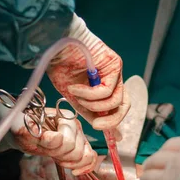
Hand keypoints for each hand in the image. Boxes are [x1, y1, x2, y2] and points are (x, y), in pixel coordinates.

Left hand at [0, 99, 96, 175]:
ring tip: (55, 157)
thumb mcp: (24, 129)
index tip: (41, 142)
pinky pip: (91, 160)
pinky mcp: (80, 147)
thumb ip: (37, 132)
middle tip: (47, 151)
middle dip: (59, 155)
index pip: (67, 141)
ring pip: (84, 157)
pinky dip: (85, 167)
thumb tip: (56, 138)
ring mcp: (80, 136)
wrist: (23, 132)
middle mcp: (76, 125)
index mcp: (64, 117)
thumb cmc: (22, 127)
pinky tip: (74, 171)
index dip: (53, 147)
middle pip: (76, 151)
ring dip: (68, 162)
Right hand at [47, 15, 129, 130]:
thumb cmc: (61, 67)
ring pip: (114, 101)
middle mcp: (113, 80)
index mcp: (104, 87)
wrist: (56, 44)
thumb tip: (100, 126)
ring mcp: (116, 72)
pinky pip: (106, 91)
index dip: (114, 121)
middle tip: (95, 125)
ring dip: (92, 104)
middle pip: (123, 106)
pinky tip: (75, 88)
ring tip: (76, 95)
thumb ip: (88, 110)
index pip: (117, 108)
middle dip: (111, 120)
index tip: (110, 134)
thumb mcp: (74, 96)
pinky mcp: (115, 64)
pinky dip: (89, 94)